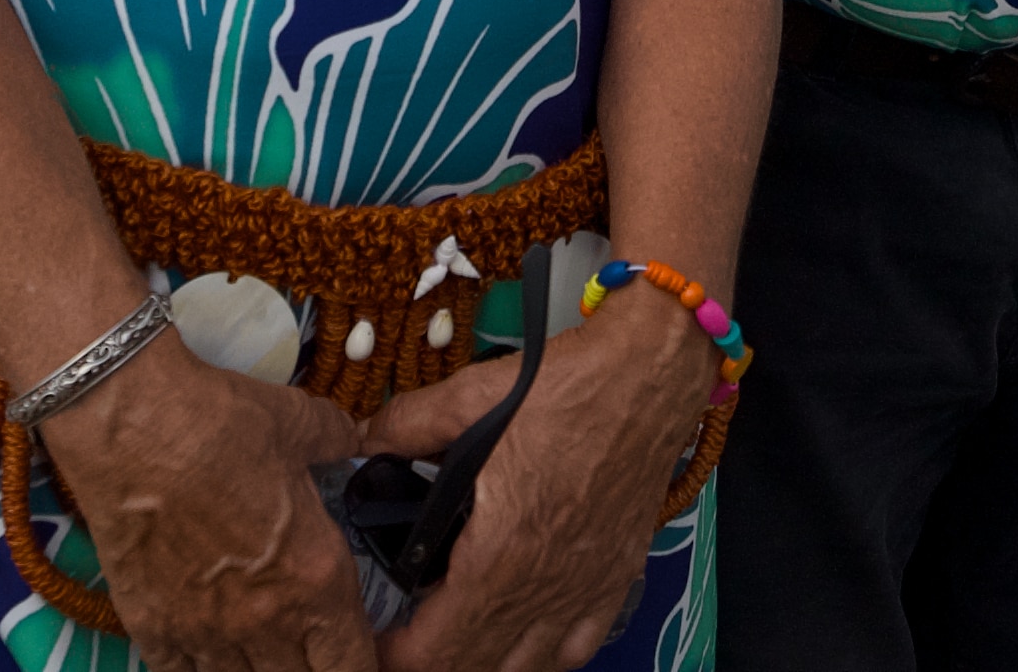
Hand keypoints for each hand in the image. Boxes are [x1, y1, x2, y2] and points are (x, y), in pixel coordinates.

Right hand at [39, 338, 376, 670]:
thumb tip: (349, 439)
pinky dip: (197, 668)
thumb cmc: (217, 424)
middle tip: (307, 647)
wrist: (131, 425)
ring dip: (255, 670)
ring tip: (260, 648)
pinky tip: (203, 650)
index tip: (356, 653)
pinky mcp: (151, 626)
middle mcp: (263, 618)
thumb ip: (334, 441)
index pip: (352, 663)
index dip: (360, 665)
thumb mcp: (299, 425)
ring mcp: (203, 630)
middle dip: (308, 669)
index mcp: (314, 574)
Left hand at [376, 294, 711, 671]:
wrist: (651, 376)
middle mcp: (545, 586)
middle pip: (474, 670)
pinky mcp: (614, 579)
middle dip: (432, 662)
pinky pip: (575, 650)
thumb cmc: (578, 385)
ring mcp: (583, 589)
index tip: (376, 636)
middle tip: (407, 633)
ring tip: (456, 635)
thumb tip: (367, 440)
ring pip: (524, 669)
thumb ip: (408, 424)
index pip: (433, 652)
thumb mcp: (475, 395)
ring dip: (483, 662)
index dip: (393, 655)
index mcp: (502, 551)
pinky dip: (543, 655)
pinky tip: (524, 635)